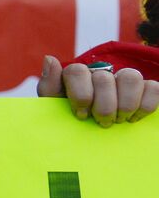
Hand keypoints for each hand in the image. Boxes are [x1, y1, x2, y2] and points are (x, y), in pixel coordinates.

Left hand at [37, 56, 158, 126]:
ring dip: (125, 104)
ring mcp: (124, 80)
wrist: (90, 138)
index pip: (77, 71)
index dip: (80, 94)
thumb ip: (49, 86)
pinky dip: (146, 105)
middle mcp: (101, 74)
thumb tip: (50, 59)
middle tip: (102, 122)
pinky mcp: (146, 90)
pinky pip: (154, 87)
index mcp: (77, 77)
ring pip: (130, 77)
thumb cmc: (71, 122)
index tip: (82, 115)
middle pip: (104, 78)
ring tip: (119, 121)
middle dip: (104, 106)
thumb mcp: (54, 109)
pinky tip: (135, 119)